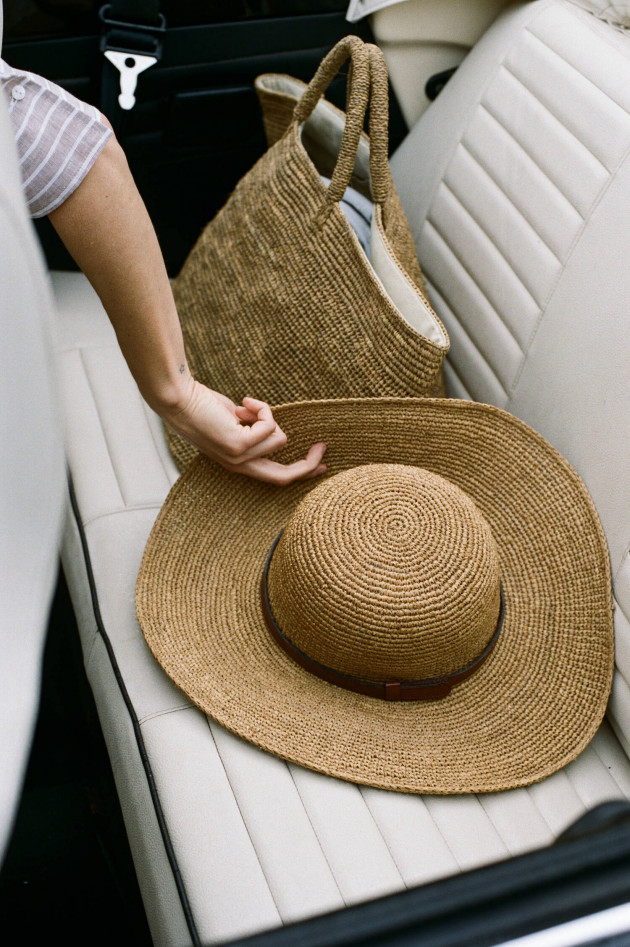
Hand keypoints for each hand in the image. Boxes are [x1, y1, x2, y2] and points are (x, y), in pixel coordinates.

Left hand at [164, 380, 326, 484]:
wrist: (179, 399)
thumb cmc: (202, 407)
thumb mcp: (234, 424)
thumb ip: (254, 431)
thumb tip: (275, 429)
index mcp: (237, 464)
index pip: (276, 477)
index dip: (301, 472)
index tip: (320, 464)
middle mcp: (239, 466)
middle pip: (285, 476)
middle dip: (308, 464)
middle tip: (321, 446)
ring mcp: (239, 458)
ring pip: (279, 437)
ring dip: (267, 415)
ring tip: (243, 406)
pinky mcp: (239, 444)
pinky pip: (270, 425)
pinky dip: (261, 408)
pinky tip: (243, 402)